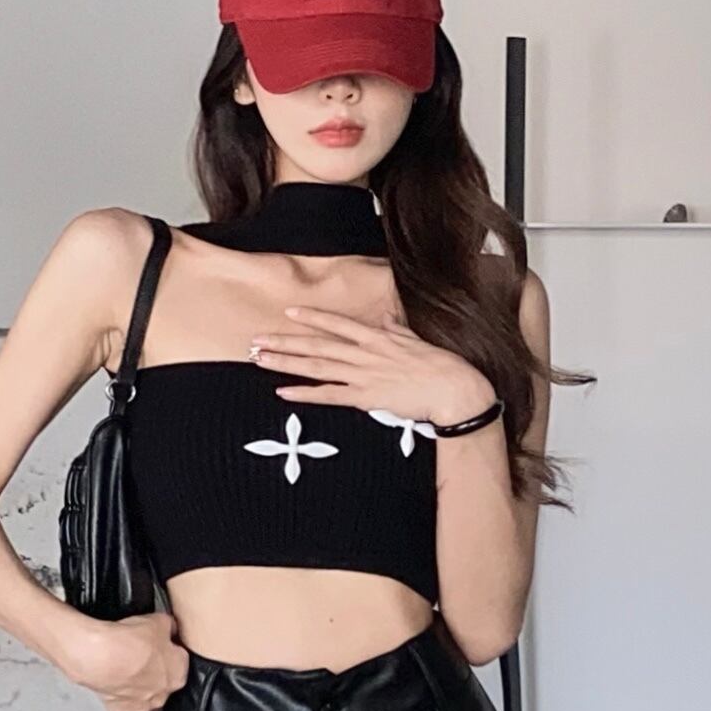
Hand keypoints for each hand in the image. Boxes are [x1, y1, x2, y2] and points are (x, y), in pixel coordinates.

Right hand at [63, 608, 188, 710]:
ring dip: (149, 699)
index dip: (168, 650)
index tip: (159, 645)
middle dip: (158, 675)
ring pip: (153, 707)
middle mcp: (165, 692)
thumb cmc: (128, 642)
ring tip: (138, 688)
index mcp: (178, 671)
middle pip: (167, 685)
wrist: (102, 658)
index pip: (180, 660)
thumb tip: (171, 628)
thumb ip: (169, 626)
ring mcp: (145, 706)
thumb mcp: (157, 622)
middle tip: (143, 661)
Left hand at [249, 306, 495, 429]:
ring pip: (317, 367)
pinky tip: (284, 392)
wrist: (454, 388)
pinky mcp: (366, 397)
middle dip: (285, 341)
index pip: (338, 324)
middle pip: (318, 345)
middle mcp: (365, 352)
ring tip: (260, 360)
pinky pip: (329, 395)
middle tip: (256, 340)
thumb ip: (396, 329)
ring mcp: (363, 375)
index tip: (289, 313)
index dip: (312, 318)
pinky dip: (305, 394)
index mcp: (377, 337)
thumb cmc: (440, 365)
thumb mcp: (415, 340)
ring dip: (287, 363)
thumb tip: (386, 318)